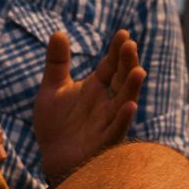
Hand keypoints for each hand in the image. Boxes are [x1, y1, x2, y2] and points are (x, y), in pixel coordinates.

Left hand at [33, 29, 143, 183]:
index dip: (116, 50)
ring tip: (139, 71)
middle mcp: (106, 103)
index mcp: (96, 88)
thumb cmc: (55, 124)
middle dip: (127, 64)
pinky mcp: (102, 143)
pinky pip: (116, 131)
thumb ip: (56, 62)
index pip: (110, 65)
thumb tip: (58, 32)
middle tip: (130, 45)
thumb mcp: (52, 88)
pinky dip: (123, 119)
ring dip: (132, 89)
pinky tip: (129, 106)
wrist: (50, 157)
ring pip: (124, 104)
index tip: (123, 33)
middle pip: (121, 81)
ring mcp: (106, 123)